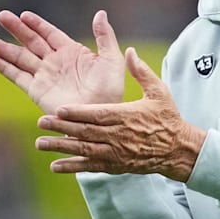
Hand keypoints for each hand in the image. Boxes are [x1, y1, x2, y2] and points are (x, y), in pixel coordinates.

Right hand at [0, 9, 124, 113]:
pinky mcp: (37, 91)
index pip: (50, 33)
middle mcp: (55, 62)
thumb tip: (100, 13)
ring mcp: (44, 76)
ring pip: (20, 58)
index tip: (24, 15)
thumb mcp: (111, 59)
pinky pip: (18, 77)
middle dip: (16, 29)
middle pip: (31, 42)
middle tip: (2, 16)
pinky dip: (5, 68)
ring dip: (5, 49)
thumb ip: (104, 36)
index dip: (36, 24)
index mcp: (72, 52)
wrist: (99, 116)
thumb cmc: (111, 90)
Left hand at [34, 48, 206, 181]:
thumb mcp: (159, 91)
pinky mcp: (116, 166)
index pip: (97, 114)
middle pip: (85, 132)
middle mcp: (118, 136)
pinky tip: (56, 166)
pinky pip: (91, 167)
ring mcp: (116, 153)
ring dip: (61, 147)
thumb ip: (142, 72)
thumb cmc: (168, 118)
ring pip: (84, 150)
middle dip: (61, 128)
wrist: (178, 149)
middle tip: (41, 123)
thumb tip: (129, 51)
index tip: (59, 109)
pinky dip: (73, 166)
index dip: (77, 113)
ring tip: (41, 143)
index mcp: (126, 116)